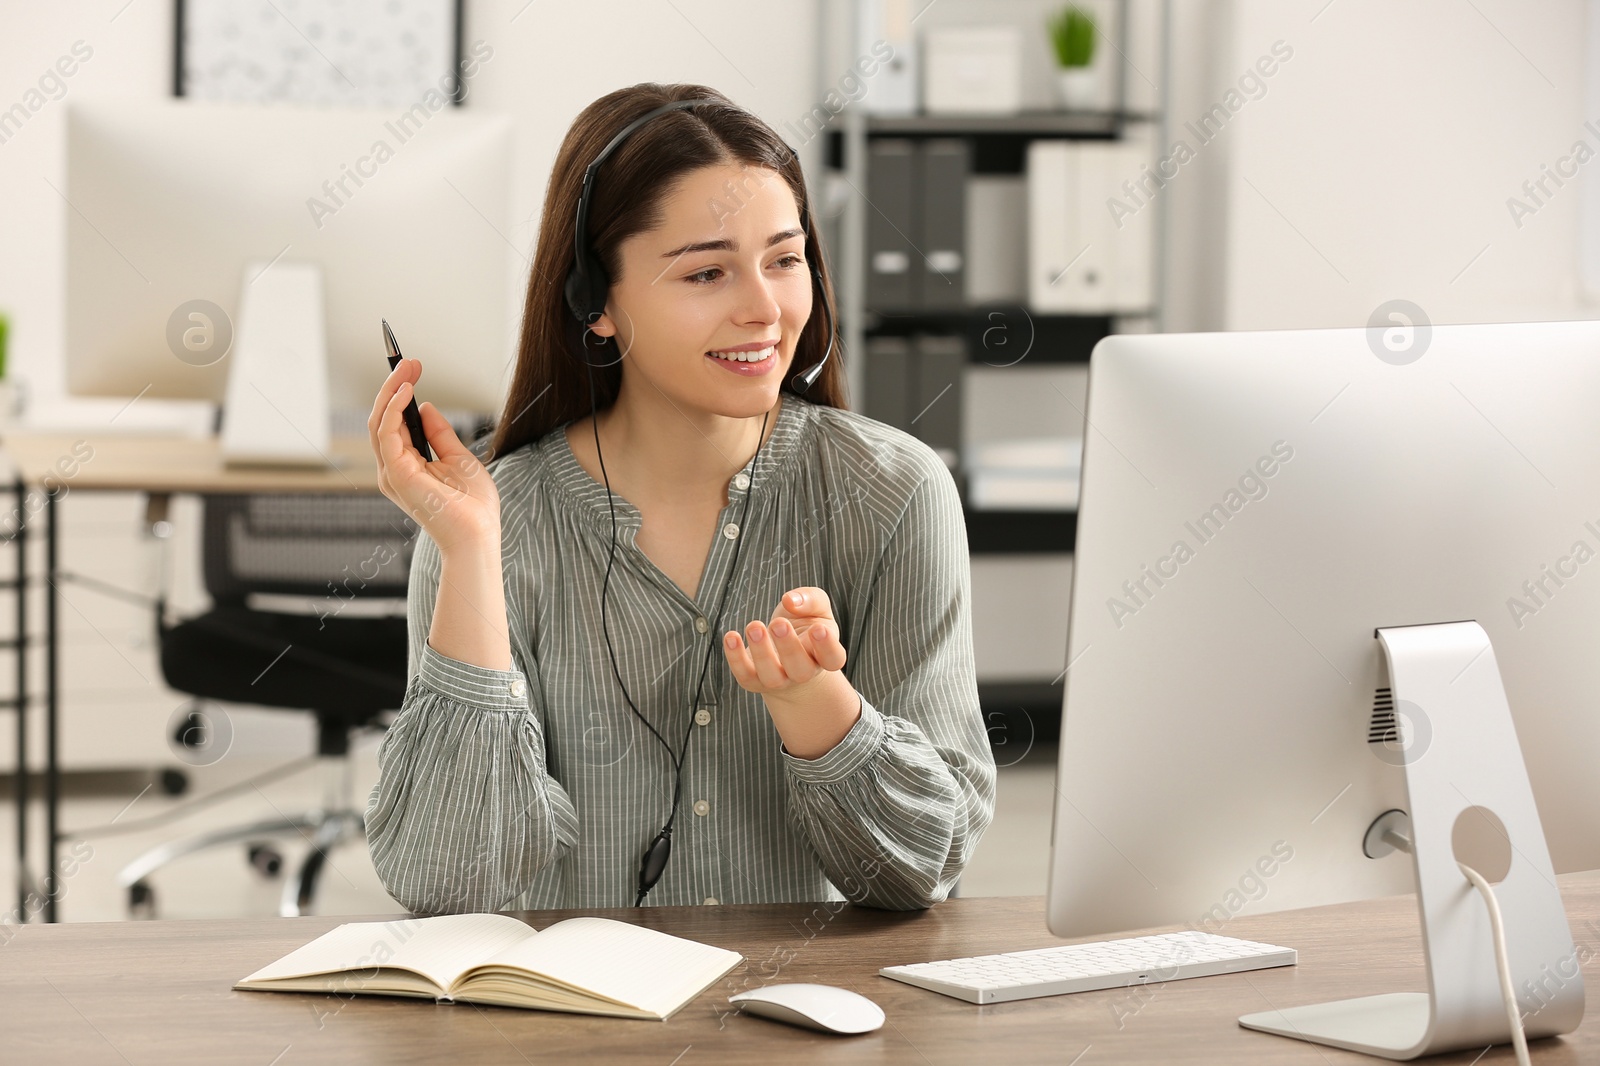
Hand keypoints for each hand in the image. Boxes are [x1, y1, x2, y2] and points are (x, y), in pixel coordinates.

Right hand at [368, 357, 499, 553]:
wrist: (479, 535)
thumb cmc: (473, 506)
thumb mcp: (458, 459)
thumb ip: (440, 434)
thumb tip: (427, 407)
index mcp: (406, 467)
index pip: (394, 424)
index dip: (400, 394)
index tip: (413, 369)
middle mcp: (394, 469)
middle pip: (382, 419)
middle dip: (394, 386)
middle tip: (409, 361)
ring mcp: (392, 473)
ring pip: (379, 422)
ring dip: (392, 390)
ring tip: (407, 368)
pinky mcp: (397, 474)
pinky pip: (387, 433)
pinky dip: (393, 409)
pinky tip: (407, 391)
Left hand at [723, 587, 847, 696]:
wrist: (784, 650)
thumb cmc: (804, 626)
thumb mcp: (816, 608)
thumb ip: (810, 599)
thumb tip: (791, 600)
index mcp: (824, 655)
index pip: (833, 658)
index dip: (827, 647)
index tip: (818, 629)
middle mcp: (804, 672)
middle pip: (800, 669)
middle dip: (789, 647)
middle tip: (778, 624)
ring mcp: (779, 680)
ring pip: (772, 676)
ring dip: (762, 652)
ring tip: (754, 626)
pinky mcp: (754, 681)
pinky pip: (744, 675)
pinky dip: (735, 657)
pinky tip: (731, 636)